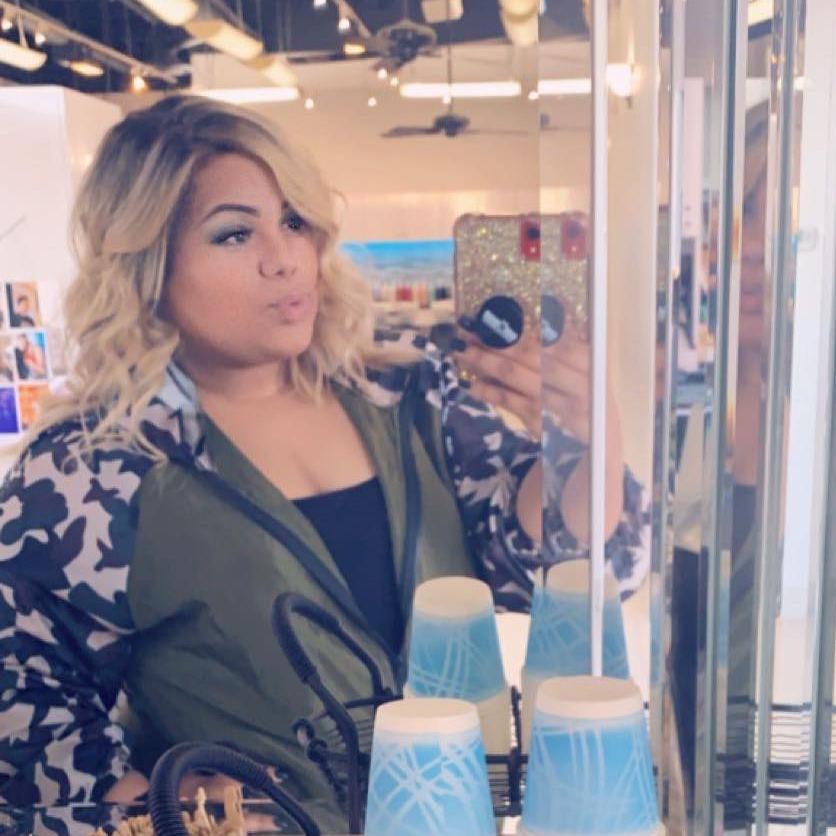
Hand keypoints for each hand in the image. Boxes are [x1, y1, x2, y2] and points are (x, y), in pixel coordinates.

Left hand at [453, 324, 593, 440]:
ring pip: (516, 377)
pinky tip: (469, 383)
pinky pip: (510, 404)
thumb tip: (546, 311)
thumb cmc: (588, 396)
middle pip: (532, 355)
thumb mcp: (587, 369)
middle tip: (469, 327)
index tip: (500, 315)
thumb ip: (568, 342)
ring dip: (486, 361)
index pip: (556, 338)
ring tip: (460, 349)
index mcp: (591, 362)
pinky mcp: (542, 425)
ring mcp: (558, 406)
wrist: (597, 445)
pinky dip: (489, 392)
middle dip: (498, 339)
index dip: (525, 325)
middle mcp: (577, 383)